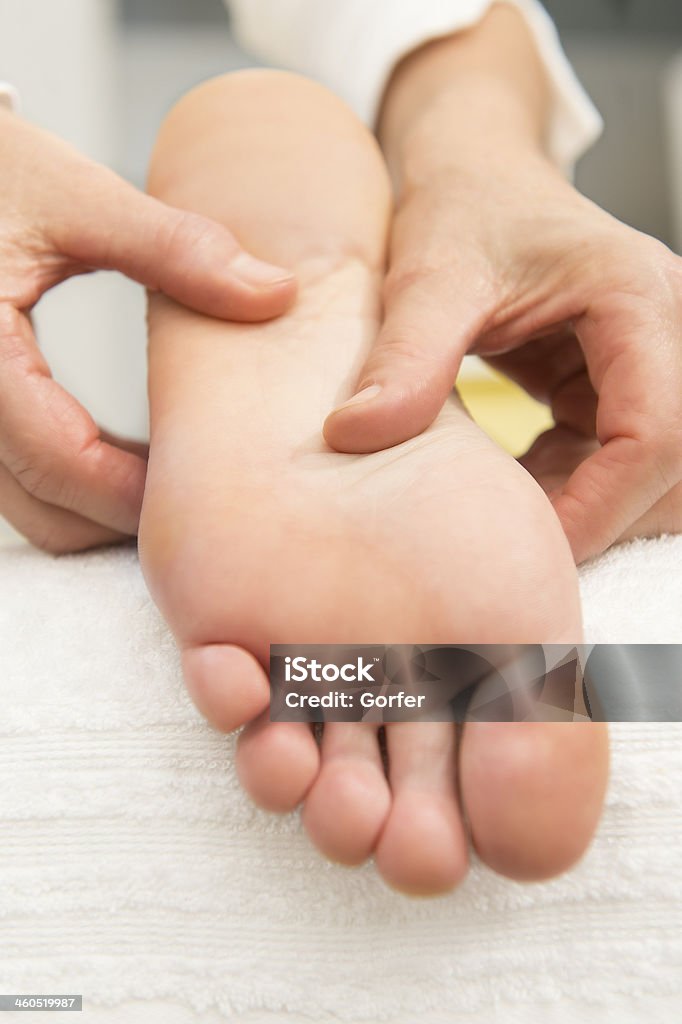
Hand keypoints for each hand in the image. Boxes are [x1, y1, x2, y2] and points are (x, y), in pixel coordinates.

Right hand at [0, 108, 295, 552]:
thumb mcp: (74, 193)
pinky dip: (74, 482)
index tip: (213, 487)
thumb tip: (276, 294)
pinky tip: (128, 453)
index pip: (57, 462)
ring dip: (98, 508)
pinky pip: (18, 480)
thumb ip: (173, 246)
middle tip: (206, 490)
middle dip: (123, 517)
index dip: (137, 493)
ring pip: (28, 507)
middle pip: (42, 511)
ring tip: (176, 472)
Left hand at [323, 119, 681, 564]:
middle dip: (605, 515)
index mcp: (634, 298)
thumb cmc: (462, 210)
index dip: (601, 505)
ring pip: (656, 474)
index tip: (529, 545)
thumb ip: (405, 357)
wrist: (476, 179)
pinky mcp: (617, 386)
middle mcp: (663, 329)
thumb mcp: (428, 277)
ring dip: (590, 508)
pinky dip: (573, 491)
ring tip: (508, 506)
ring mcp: (647, 361)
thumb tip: (355, 435)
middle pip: (675, 466)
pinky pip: (618, 464)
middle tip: (517, 539)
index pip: (657, 431)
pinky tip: (514, 481)